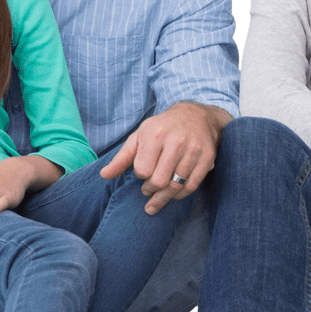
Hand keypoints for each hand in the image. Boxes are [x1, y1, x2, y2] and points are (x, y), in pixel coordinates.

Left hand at [99, 102, 230, 213]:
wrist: (196, 116)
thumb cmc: (163, 127)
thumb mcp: (139, 136)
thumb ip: (122, 158)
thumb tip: (104, 175)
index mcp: (155, 135)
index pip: (142, 170)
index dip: (141, 175)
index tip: (143, 172)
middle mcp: (176, 142)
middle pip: (159, 181)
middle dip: (151, 189)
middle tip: (148, 188)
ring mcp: (193, 151)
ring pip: (176, 186)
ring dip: (164, 195)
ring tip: (158, 195)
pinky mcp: (206, 159)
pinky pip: (191, 186)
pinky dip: (180, 195)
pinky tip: (173, 194)